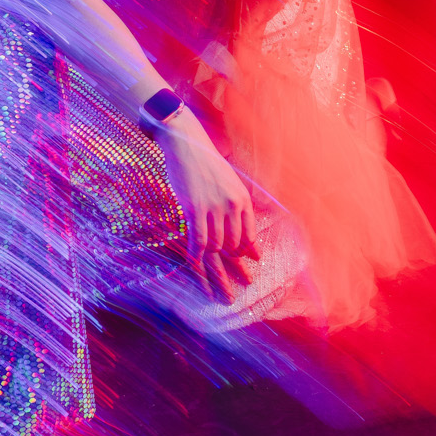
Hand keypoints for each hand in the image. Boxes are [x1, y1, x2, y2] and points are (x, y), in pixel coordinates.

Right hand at [154, 105, 258, 298]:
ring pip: (215, 246)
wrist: (187, 144)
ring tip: (212, 284)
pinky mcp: (193, 209)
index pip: (248, 236)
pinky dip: (196, 257)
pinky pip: (197, 240)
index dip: (245, 255)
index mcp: (242, 199)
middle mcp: (231, 205)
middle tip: (228, 292)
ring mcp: (212, 208)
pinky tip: (194, 268)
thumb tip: (247, 238)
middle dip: (229, 269)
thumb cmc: (207, 164)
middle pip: (232, 246)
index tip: (246, 272)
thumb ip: (238, 209)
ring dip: (212, 266)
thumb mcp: (230, 184)